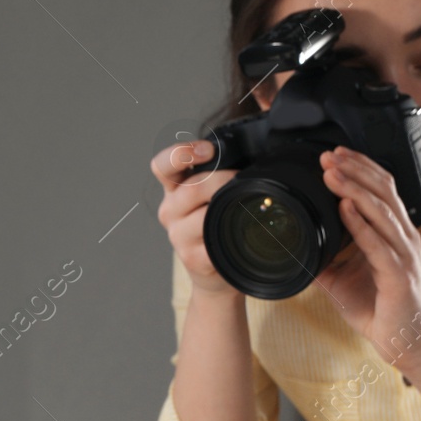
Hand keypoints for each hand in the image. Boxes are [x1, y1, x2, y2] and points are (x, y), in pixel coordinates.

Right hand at [151, 138, 239, 297]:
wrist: (213, 272)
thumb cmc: (216, 226)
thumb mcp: (211, 194)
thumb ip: (219, 173)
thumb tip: (258, 148)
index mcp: (173, 189)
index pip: (162, 166)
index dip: (180, 153)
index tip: (208, 150)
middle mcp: (171, 211)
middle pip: (191, 189)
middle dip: (223, 180)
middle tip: (242, 180)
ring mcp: (179, 236)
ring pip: (202, 215)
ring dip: (228, 207)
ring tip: (246, 205)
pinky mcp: (192, 258)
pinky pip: (213, 242)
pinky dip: (230, 235)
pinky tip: (240, 231)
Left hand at [313, 146, 420, 371]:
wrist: (404, 340)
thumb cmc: (379, 307)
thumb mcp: (342, 278)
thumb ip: (323, 258)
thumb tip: (294, 245)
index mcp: (394, 232)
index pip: (381, 189)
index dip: (359, 168)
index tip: (334, 154)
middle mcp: (403, 237)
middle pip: (382, 191)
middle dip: (354, 170)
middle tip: (328, 155)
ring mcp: (403, 254)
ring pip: (381, 210)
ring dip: (354, 188)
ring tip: (332, 173)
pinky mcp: (399, 275)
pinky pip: (378, 243)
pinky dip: (360, 223)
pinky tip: (344, 208)